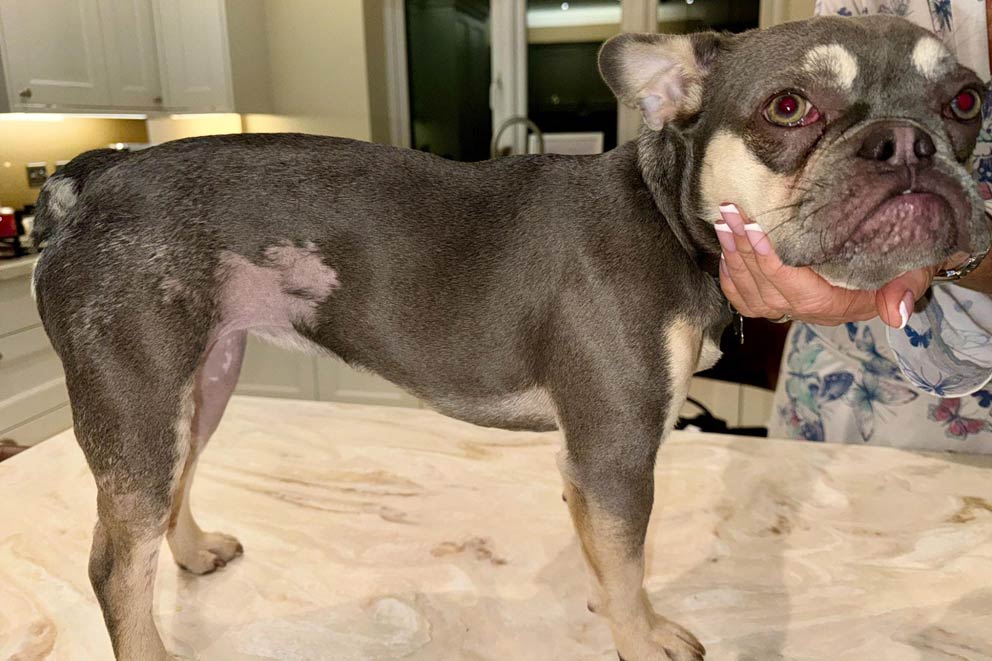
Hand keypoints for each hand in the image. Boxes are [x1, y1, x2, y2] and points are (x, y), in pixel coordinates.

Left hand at [715, 203, 933, 327]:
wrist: (897, 265)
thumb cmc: (902, 260)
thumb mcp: (913, 269)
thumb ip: (906, 288)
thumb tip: (898, 314)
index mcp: (834, 305)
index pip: (793, 286)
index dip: (769, 259)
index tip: (754, 227)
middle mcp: (807, 311)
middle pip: (764, 287)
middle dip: (742, 248)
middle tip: (730, 213)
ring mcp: (789, 308)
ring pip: (748, 293)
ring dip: (732, 257)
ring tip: (723, 222)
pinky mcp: (776, 301)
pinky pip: (743, 299)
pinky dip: (729, 276)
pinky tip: (725, 248)